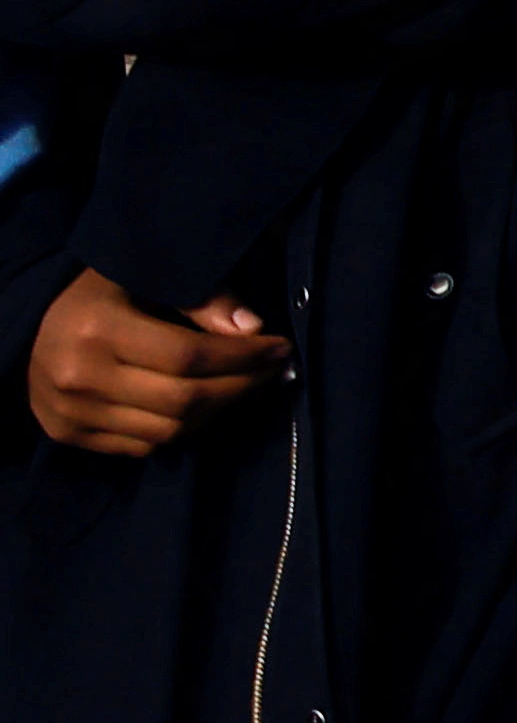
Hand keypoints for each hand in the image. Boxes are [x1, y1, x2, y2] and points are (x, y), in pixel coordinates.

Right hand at [26, 271, 274, 457]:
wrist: (30, 325)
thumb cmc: (100, 293)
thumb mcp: (145, 275)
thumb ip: (201, 299)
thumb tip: (254, 329)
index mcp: (100, 329)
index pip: (189, 356)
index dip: (242, 356)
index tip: (279, 348)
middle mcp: (80, 377)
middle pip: (182, 399)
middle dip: (240, 387)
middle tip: (270, 371)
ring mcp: (71, 413)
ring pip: (166, 431)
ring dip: (216, 413)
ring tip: (242, 387)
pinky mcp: (67, 436)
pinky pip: (141, 447)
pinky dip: (181, 430)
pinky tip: (203, 407)